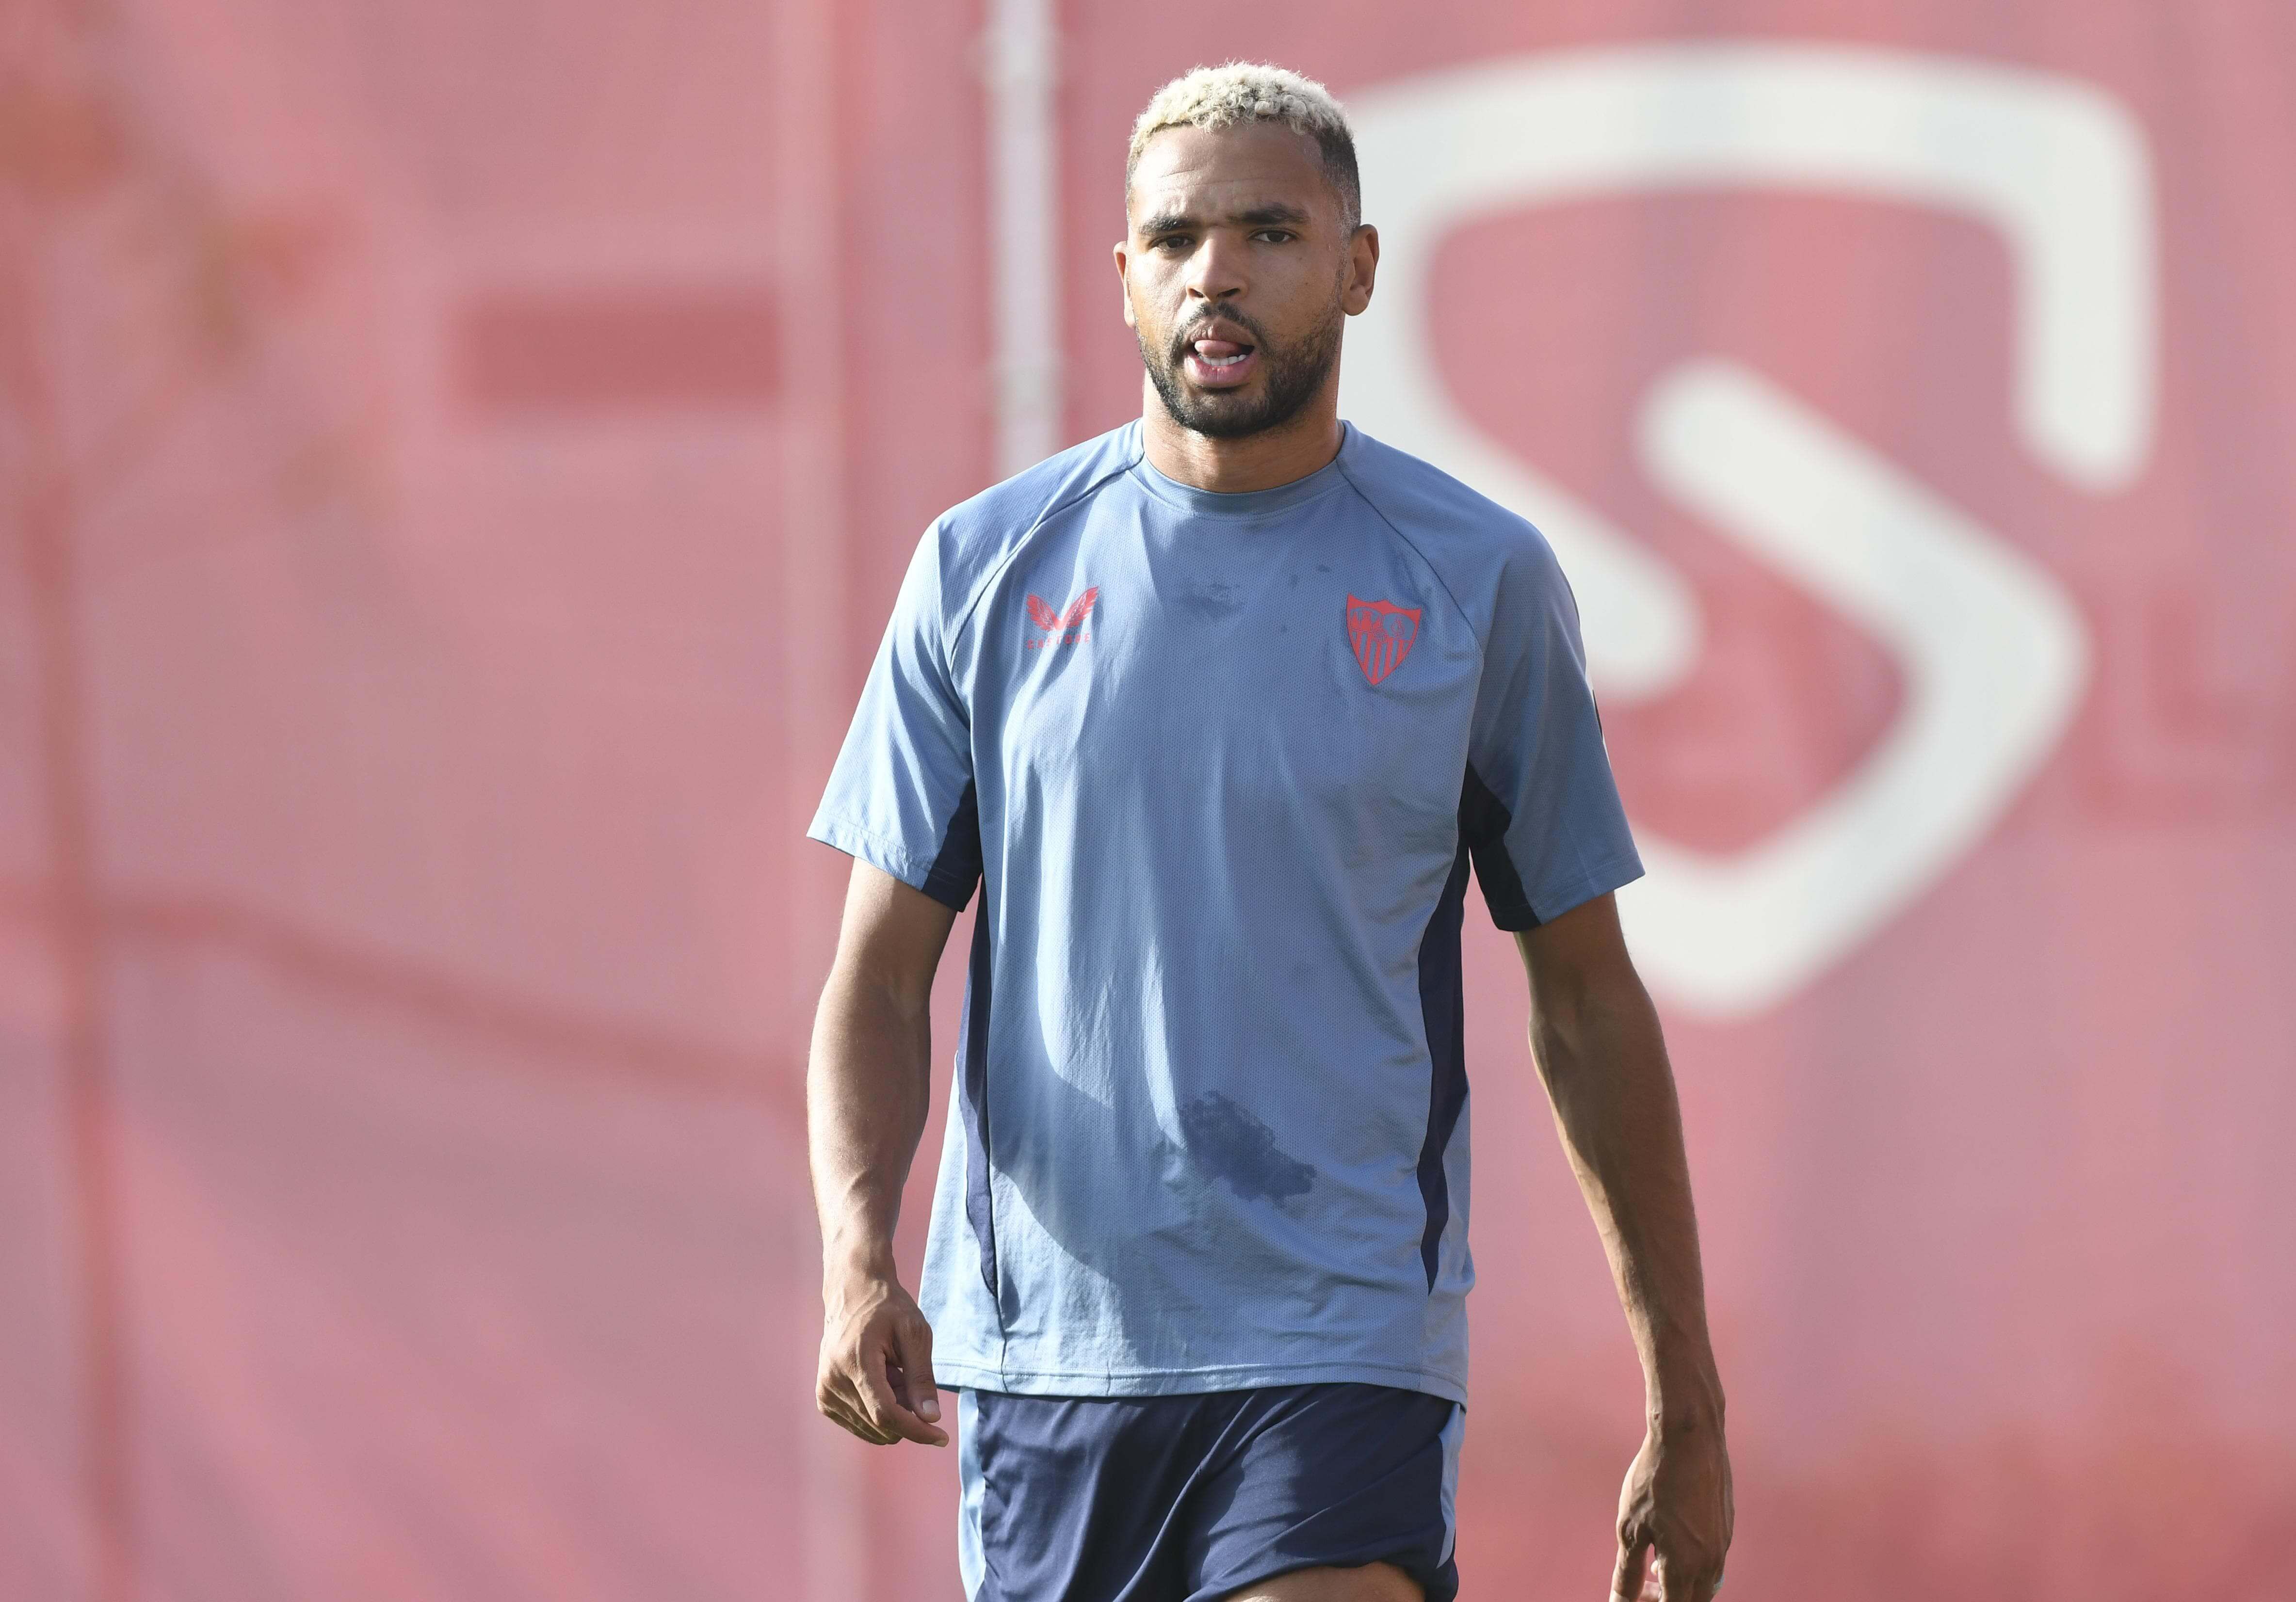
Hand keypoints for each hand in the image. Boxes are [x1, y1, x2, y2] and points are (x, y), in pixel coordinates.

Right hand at [817, 1268, 946, 1446]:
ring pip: (871, 1428)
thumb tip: (930, 1417)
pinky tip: (883, 1382)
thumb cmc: (888, 1308)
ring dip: (894, 1413)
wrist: (853, 1293)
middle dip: (908, 1414)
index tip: (942, 1437)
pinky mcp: (824, 1399)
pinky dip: (879, 1412)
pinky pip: (860, 1424)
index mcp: (855, 1360)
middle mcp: (832, 1380)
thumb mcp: (914, 1333)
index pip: (885, 1413)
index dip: (916, 1430)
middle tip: (914, 1381)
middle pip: (880, 1424)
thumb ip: (921, 1377)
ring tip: (896, 1375)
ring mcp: (825, 1391)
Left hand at [1611, 1415, 1731, 1600]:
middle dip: (1668, 1600)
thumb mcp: (1631, 1527)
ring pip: (1705, 1584)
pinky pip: (1712, 1561)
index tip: (1635, 1595)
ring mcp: (1723, 1543)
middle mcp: (1711, 1562)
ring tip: (1653, 1569)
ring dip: (1681, 1585)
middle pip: (1693, 1601)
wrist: (1689, 1437)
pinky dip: (1692, 1565)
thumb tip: (1621, 1600)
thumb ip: (1627, 1570)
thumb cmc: (1655, 1480)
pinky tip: (1671, 1544)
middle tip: (1643, 1587)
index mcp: (1686, 1567)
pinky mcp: (1726, 1525)